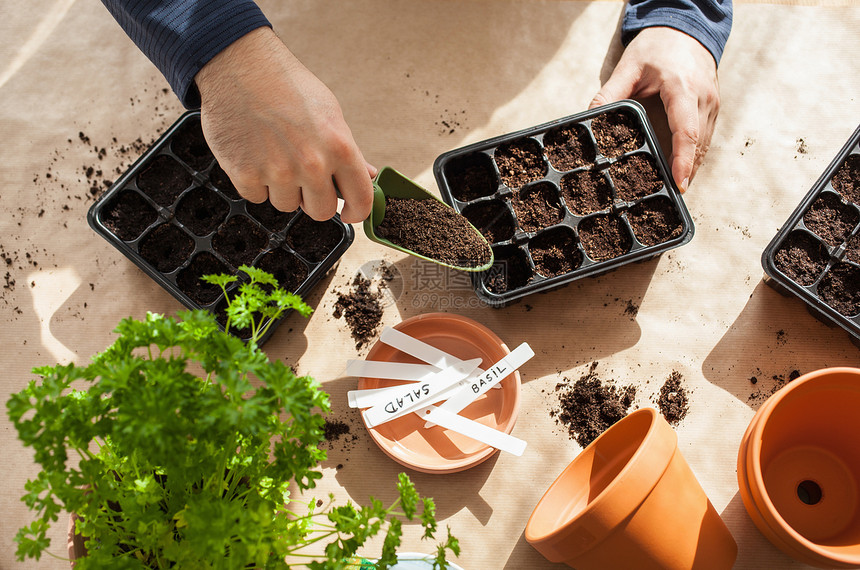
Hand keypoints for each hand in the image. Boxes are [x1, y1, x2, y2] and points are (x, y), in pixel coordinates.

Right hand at [195, 27, 375, 221]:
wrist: (240, 66)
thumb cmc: (287, 85)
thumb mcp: (330, 112)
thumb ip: (349, 151)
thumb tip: (367, 175)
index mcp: (339, 147)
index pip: (361, 200)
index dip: (356, 212)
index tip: (349, 213)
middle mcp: (311, 164)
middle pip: (321, 212)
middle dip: (314, 200)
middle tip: (303, 177)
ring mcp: (277, 172)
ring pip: (287, 205)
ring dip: (282, 188)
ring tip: (274, 155)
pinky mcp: (245, 175)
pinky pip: (256, 197)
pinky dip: (255, 181)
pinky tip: (254, 154)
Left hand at [589, 27, 719, 191]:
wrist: (685, 28)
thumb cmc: (658, 45)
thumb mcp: (629, 66)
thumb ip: (610, 93)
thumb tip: (590, 117)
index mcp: (683, 88)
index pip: (686, 130)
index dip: (683, 159)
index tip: (679, 182)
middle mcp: (703, 98)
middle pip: (698, 143)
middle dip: (687, 171)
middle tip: (671, 195)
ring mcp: (712, 103)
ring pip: (706, 143)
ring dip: (693, 166)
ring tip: (676, 189)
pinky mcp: (713, 107)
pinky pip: (706, 137)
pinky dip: (696, 155)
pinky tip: (683, 170)